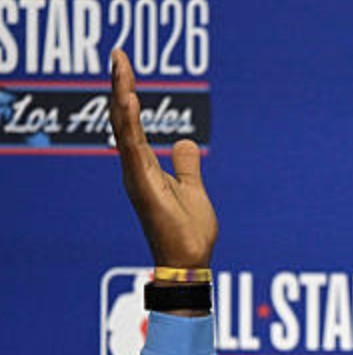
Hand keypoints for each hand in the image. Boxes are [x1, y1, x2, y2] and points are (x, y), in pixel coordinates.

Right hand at [109, 49, 217, 267]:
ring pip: (124, 130)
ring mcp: (136, 177)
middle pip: (123, 121)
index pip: (133, 124)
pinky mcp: (142, 186)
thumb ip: (186, 165)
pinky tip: (127, 100)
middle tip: (118, 54)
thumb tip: (184, 141)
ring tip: (120, 65)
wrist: (190, 261)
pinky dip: (129, 124)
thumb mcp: (193, 188)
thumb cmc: (188, 231)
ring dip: (122, 96)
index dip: (128, 94)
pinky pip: (133, 149)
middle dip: (120, 86)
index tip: (125, 66)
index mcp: (145, 168)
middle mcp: (135, 169)